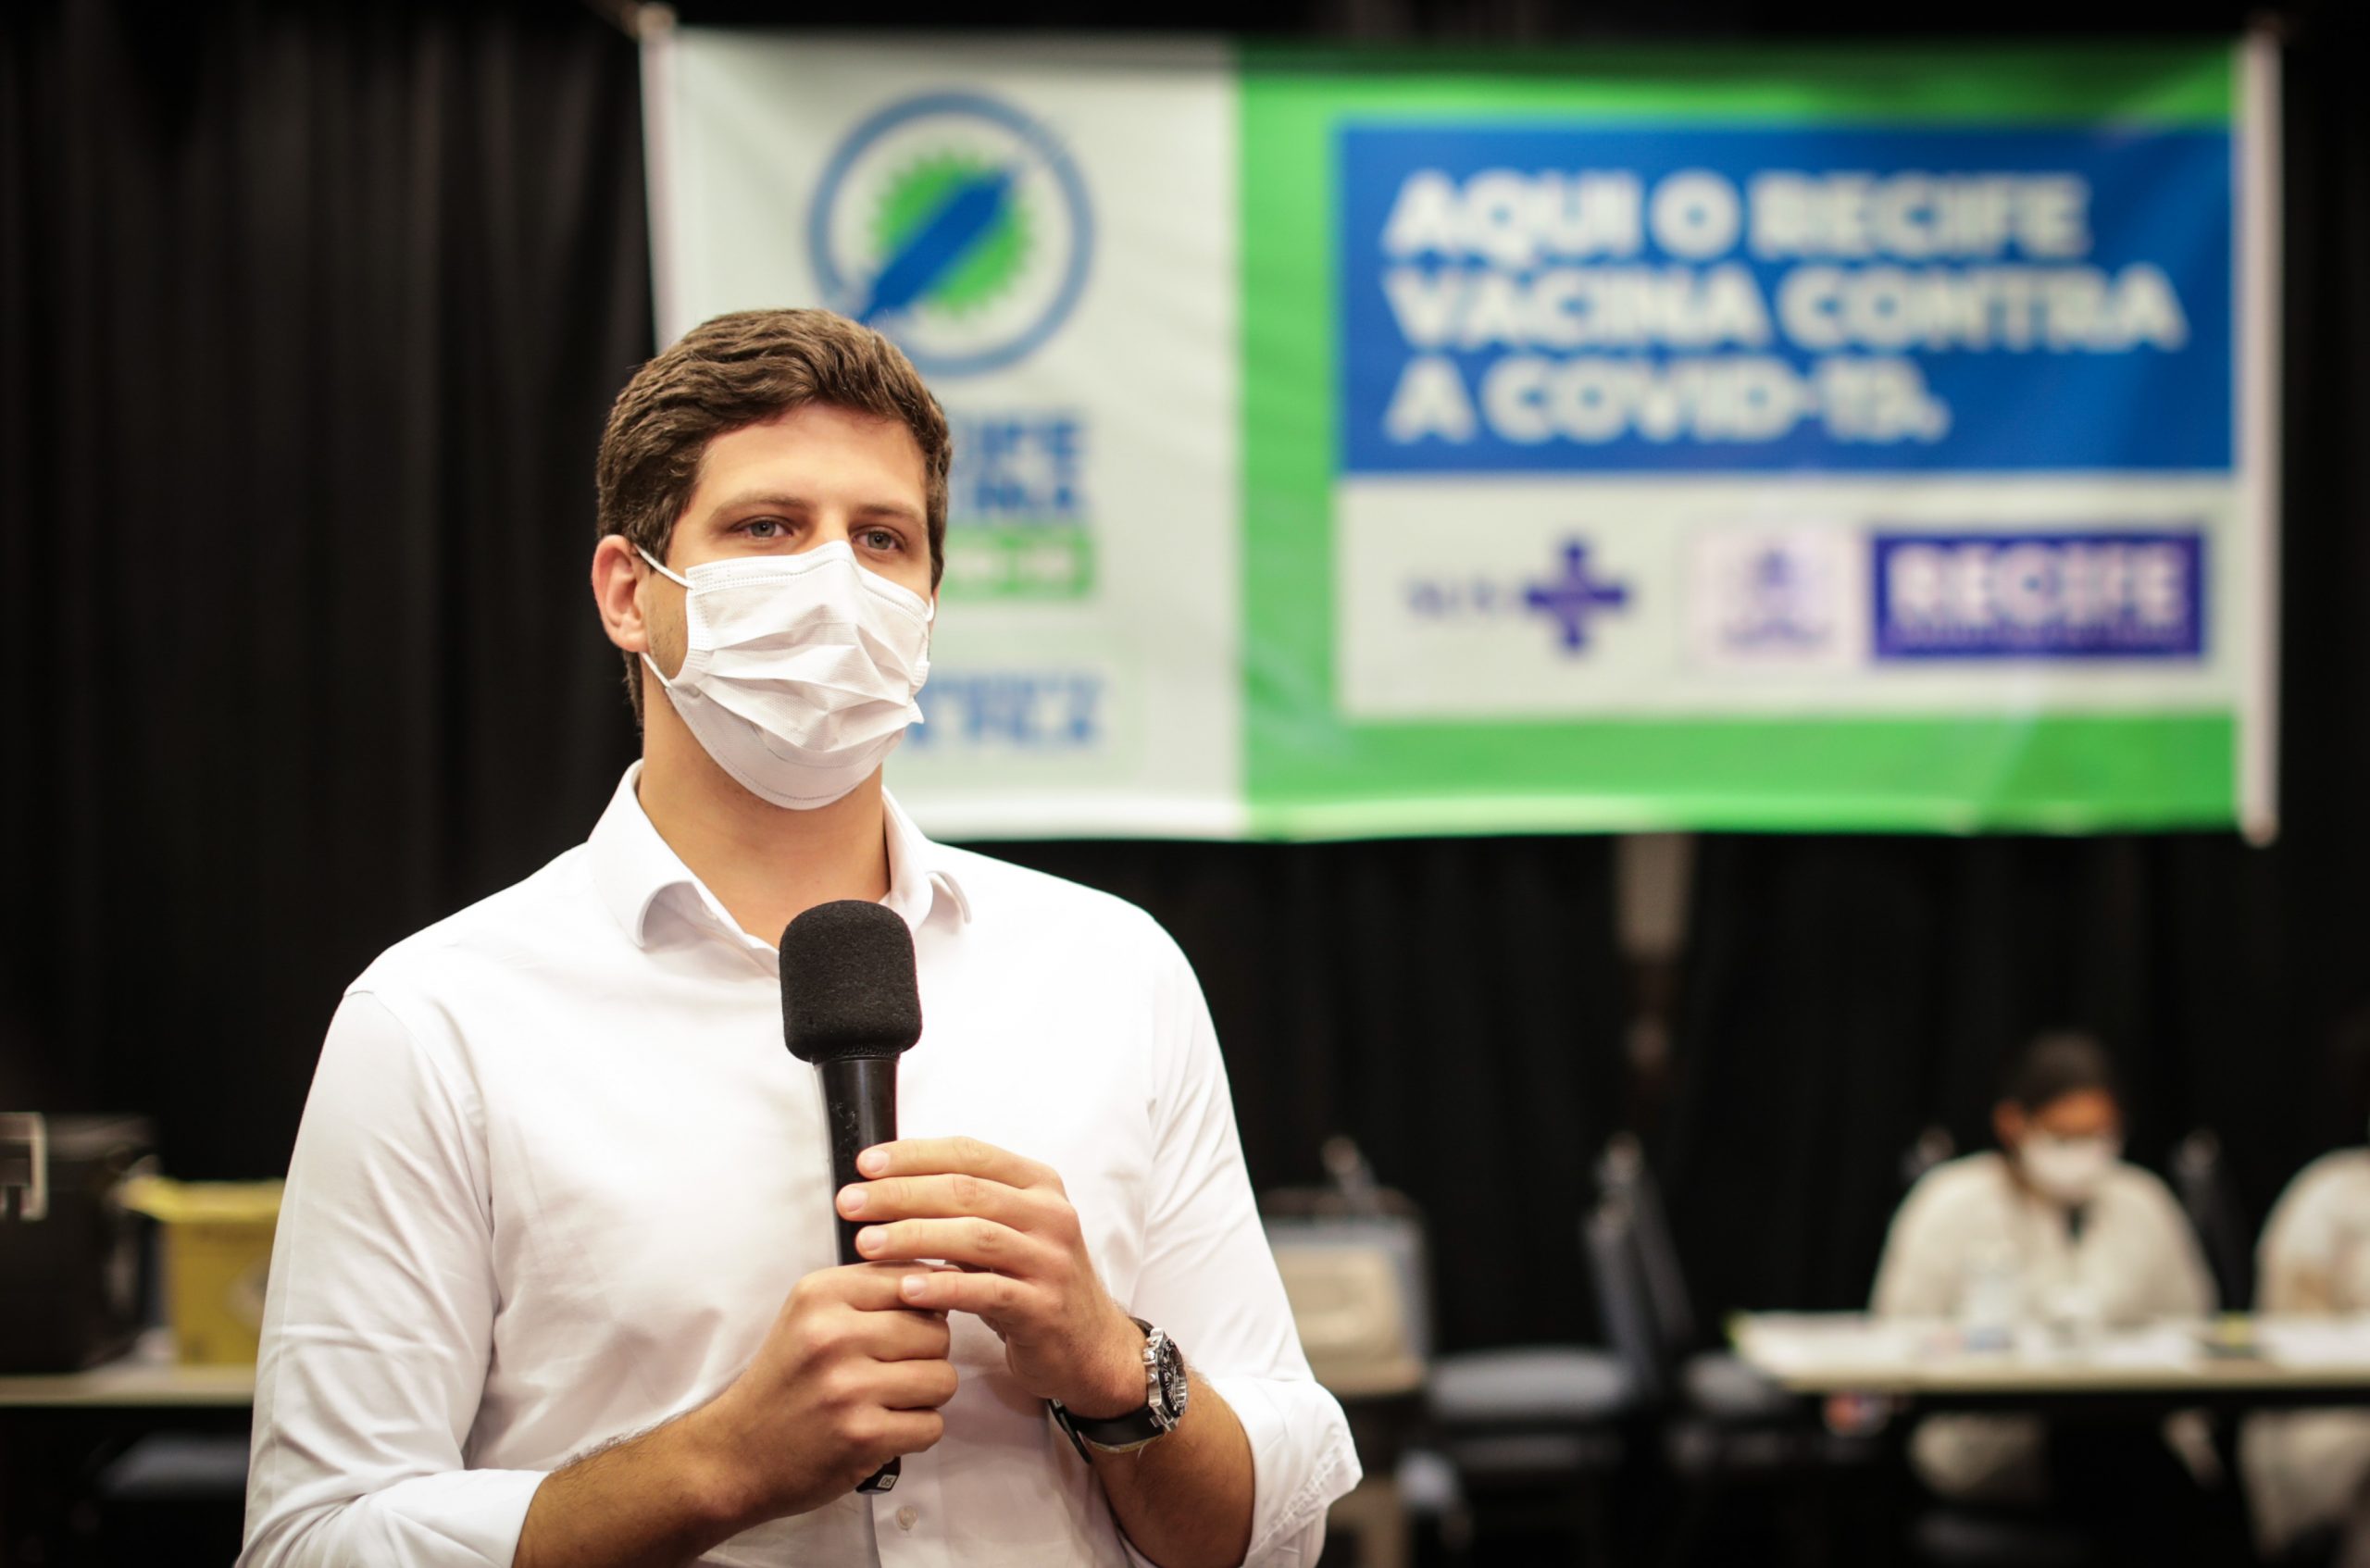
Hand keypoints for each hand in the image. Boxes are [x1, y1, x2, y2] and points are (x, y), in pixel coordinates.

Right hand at [695, 1261, 957, 1526]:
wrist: (736, 1455)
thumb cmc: (785, 1382)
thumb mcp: (811, 1315)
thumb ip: (870, 1291)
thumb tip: (945, 1275)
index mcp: (821, 1294)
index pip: (916, 1279)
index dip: (924, 1307)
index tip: (903, 1328)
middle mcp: (833, 1335)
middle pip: (937, 1331)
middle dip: (927, 1355)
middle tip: (892, 1371)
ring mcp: (848, 1387)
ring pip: (943, 1378)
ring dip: (925, 1396)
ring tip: (888, 1400)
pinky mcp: (862, 1436)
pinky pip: (932, 1425)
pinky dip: (915, 1433)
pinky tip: (883, 1430)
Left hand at [839, 1137, 1147, 1418]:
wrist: (1089, 1349)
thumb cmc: (1032, 1284)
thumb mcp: (1007, 1233)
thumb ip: (963, 1207)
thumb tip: (884, 1185)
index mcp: (1038, 1184)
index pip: (969, 1153)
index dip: (914, 1155)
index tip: (865, 1164)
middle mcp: (1050, 1214)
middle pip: (965, 1190)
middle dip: (900, 1193)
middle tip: (850, 1203)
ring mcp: (1051, 1260)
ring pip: (973, 1237)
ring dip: (912, 1237)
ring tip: (865, 1244)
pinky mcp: (1044, 1307)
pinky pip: (986, 1291)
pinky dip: (942, 1287)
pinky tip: (905, 1288)